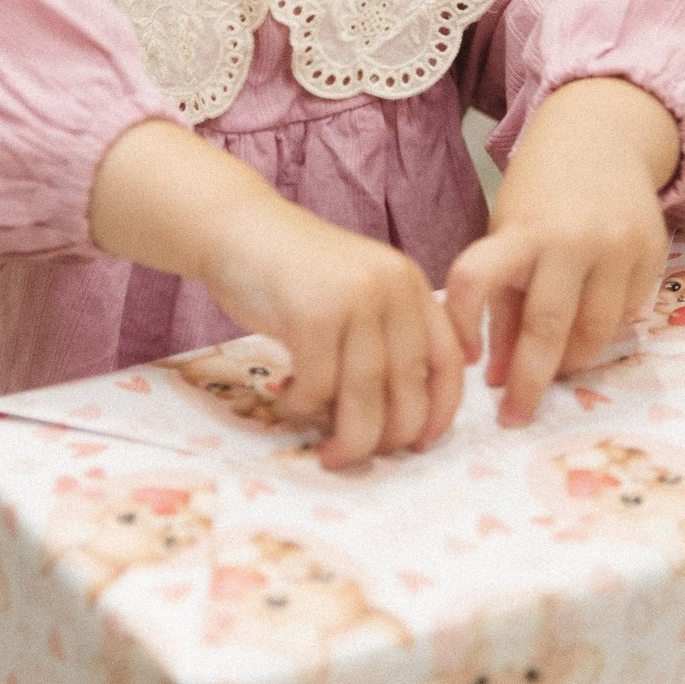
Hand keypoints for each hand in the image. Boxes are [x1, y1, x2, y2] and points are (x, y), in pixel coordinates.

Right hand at [90, 120, 462, 468]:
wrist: (236, 228)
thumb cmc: (293, 272)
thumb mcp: (356, 292)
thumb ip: (385, 337)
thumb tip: (404, 421)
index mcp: (409, 283)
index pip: (447, 360)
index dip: (441, 412)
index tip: (419, 445)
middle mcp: (391, 288)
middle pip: (408, 389)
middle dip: (386, 440)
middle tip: (358, 455)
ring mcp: (352, 299)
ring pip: (364, 398)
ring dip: (346, 439)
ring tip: (327, 451)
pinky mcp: (311, 314)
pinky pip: (317, 388)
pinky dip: (302, 408)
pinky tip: (285, 396)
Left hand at [443, 78, 679, 426]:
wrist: (601, 135)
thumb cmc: (540, 190)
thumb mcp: (508, 228)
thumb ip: (504, 296)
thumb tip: (499, 371)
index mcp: (520, 228)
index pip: (477, 280)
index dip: (464, 324)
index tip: (467, 360)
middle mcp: (571, 238)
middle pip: (547, 327)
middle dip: (529, 381)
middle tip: (515, 413)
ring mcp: (618, 247)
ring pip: (596, 332)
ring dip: (570, 360)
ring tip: (552, 366)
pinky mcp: (654, 254)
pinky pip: (627, 316)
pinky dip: (603, 330)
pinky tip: (587, 324)